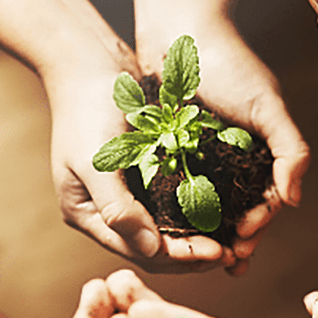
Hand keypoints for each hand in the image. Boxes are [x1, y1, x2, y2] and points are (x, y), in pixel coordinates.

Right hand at [47, 42, 239, 274]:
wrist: (87, 59)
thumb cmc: (87, 107)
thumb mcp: (96, 161)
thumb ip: (119, 209)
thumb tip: (151, 250)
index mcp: (85, 214)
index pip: (138, 251)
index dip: (179, 257)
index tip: (217, 252)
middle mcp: (104, 210)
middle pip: (154, 247)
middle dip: (192, 254)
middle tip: (231, 252)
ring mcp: (123, 192)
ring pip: (165, 229)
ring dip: (196, 237)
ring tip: (232, 239)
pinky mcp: (140, 173)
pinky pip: (170, 202)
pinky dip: (193, 211)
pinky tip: (221, 211)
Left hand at [135, 21, 309, 275]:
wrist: (180, 32)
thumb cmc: (229, 64)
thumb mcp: (267, 106)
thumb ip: (291, 150)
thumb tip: (294, 200)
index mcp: (264, 152)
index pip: (268, 201)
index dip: (260, 225)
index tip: (244, 240)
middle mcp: (236, 160)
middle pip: (240, 212)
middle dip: (236, 240)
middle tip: (226, 261)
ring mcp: (205, 159)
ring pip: (210, 209)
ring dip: (210, 236)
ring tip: (203, 258)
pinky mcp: (174, 154)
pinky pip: (178, 193)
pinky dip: (179, 216)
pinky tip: (173, 234)